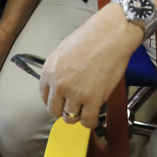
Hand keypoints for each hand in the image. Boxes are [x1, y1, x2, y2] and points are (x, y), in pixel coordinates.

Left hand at [40, 3, 141, 128]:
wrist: (111, 35)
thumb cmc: (92, 37)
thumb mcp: (65, 51)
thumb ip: (59, 69)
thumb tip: (61, 82)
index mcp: (49, 70)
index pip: (44, 96)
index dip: (53, 100)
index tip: (60, 101)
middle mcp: (59, 85)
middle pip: (54, 110)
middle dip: (63, 110)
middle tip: (73, 106)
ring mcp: (75, 94)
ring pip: (70, 118)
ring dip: (77, 116)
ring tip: (86, 109)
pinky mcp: (93, 100)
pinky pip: (87, 121)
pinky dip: (90, 122)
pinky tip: (93, 116)